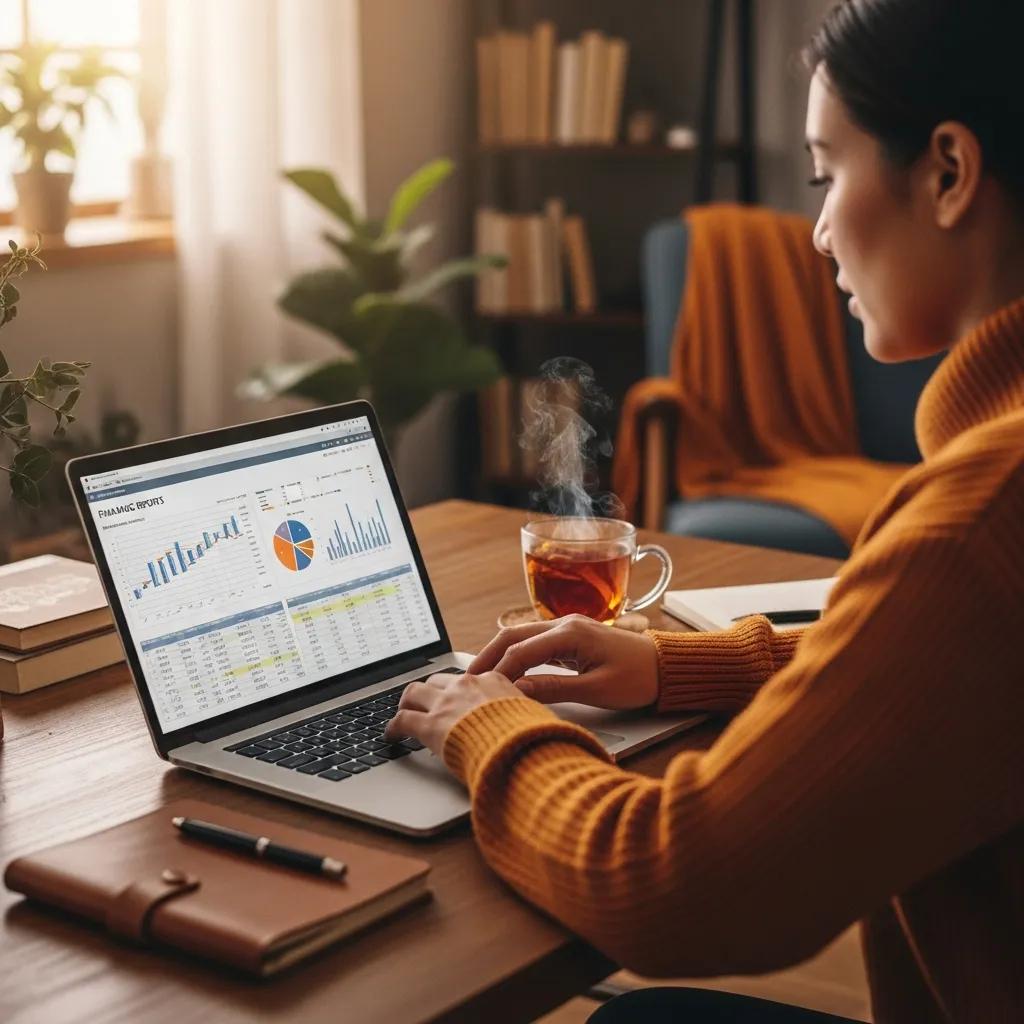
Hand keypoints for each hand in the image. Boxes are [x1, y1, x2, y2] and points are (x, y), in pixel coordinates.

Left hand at [383, 670, 525, 756]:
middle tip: (425, 703)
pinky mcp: (430, 724)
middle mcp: (466, 685)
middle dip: (430, 691)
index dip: (459, 691)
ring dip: (408, 702)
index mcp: (493, 681)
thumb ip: (523, 714)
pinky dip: (394, 727)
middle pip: (438, 680)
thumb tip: (530, 722)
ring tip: (404, 713)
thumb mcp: (533, 717)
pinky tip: (392, 735)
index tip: (456, 699)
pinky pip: (403, 719)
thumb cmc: (531, 737)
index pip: (469, 679)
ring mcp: (446, 703)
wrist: (519, 747)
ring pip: (414, 692)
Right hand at [468, 614, 659, 709]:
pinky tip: (506, 672)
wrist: (668, 668)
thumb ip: (554, 689)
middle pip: (513, 635)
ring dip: (499, 655)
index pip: (521, 650)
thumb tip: (518, 692)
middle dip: (488, 656)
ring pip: (522, 637)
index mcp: (571, 633)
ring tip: (480, 678)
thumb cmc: (639, 678)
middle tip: (466, 680)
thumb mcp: (597, 690)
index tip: (481, 692)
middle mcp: (565, 624)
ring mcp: (568, 629)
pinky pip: (535, 644)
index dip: (498, 672)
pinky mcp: (571, 639)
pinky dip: (516, 656)